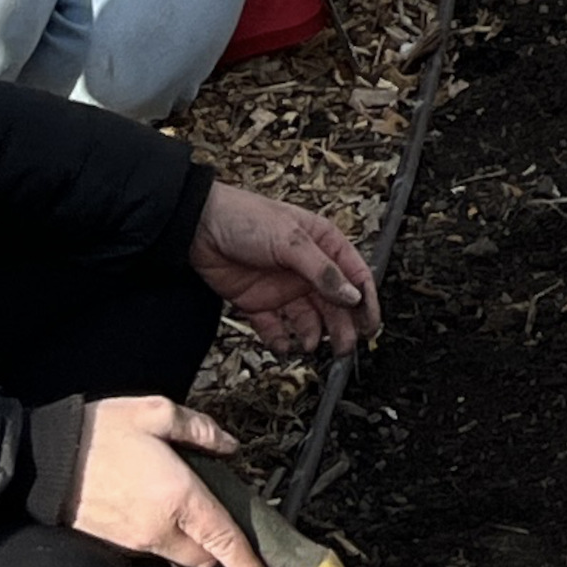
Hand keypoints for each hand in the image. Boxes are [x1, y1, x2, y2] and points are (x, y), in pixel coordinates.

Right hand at [61, 394, 264, 566]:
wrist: (44, 460)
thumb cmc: (100, 433)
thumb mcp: (155, 413)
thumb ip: (199, 430)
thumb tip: (229, 447)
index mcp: (180, 497)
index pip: (224, 539)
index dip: (247, 562)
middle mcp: (161, 528)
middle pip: (203, 556)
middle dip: (216, 545)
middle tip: (215, 513)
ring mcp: (136, 541)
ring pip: (177, 555)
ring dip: (189, 540)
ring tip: (179, 501)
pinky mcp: (116, 544)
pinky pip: (152, 548)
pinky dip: (163, 536)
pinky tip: (151, 504)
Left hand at [190, 179, 382, 353]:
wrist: (196, 227)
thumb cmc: (244, 217)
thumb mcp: (290, 239)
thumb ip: (322, 270)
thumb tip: (352, 295)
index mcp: (321, 244)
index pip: (354, 275)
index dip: (366, 301)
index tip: (370, 325)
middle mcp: (306, 269)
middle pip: (335, 304)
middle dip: (343, 326)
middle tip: (345, 348)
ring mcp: (283, 288)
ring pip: (309, 319)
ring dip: (315, 335)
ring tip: (312, 346)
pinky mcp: (258, 304)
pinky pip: (276, 329)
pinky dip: (281, 341)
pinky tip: (283, 345)